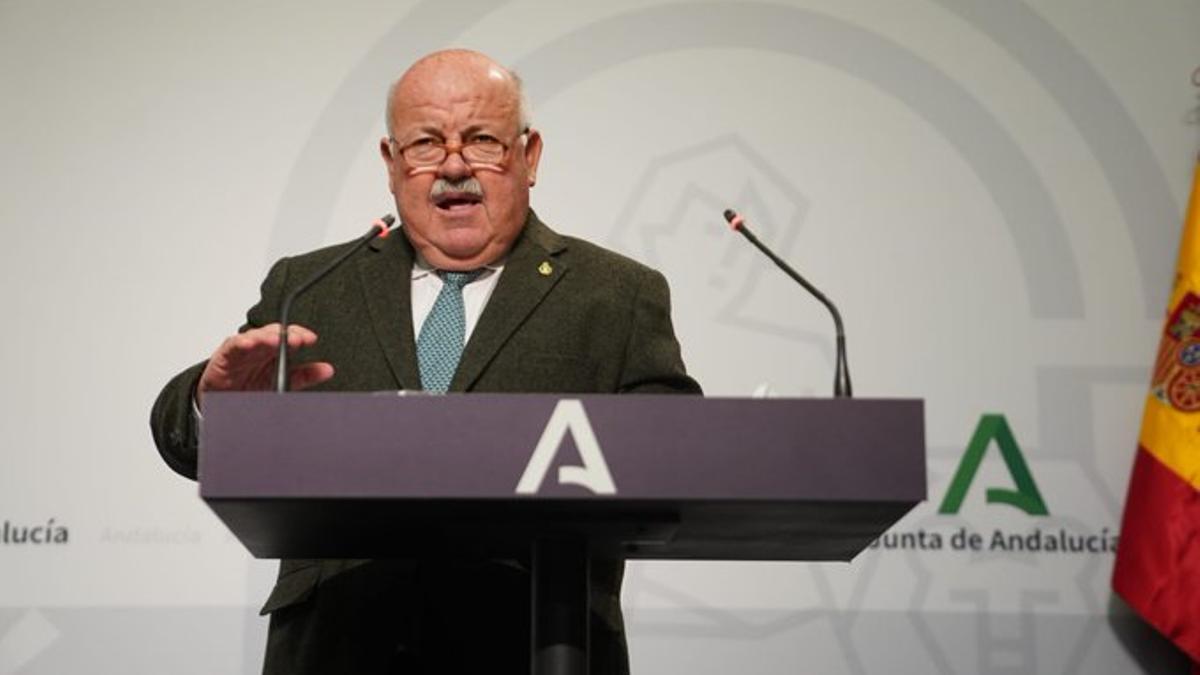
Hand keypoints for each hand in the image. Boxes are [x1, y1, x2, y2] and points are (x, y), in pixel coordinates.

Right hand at [196, 323, 333, 408]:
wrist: (223, 400)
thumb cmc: (249, 385)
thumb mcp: (282, 381)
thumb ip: (304, 375)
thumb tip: (328, 370)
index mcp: (274, 351)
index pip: (289, 336)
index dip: (300, 335)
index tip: (311, 339)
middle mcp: (259, 347)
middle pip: (274, 333)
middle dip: (285, 334)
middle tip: (296, 340)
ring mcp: (242, 350)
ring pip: (255, 336)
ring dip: (265, 336)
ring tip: (275, 339)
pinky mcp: (225, 357)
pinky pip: (232, 346)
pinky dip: (240, 342)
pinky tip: (248, 343)